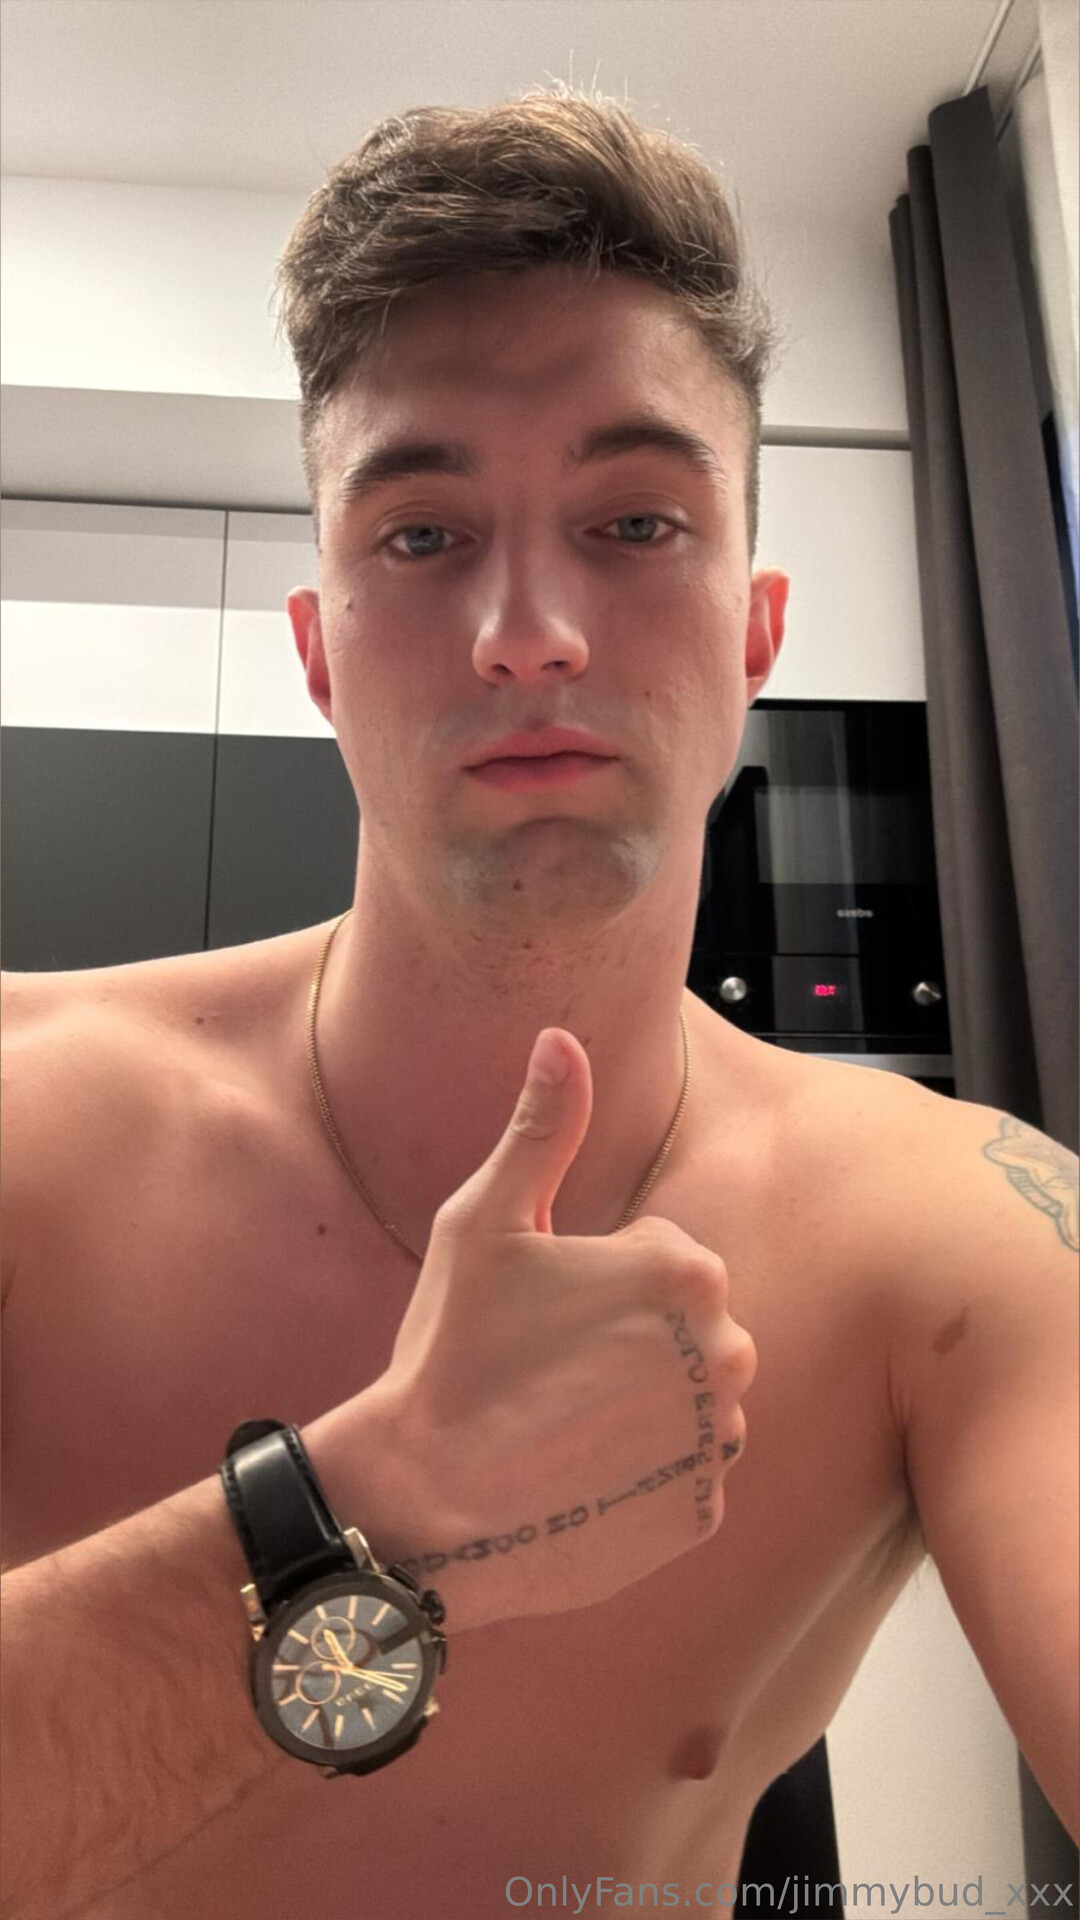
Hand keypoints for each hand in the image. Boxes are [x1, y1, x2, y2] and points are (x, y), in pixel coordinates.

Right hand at [369, 1024, 756, 1631]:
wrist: (423, 1501)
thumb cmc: (452, 1352)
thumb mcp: (485, 1220)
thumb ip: (543, 1126)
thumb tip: (562, 1037)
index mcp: (687, 1271)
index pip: (661, 1259)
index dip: (593, 1284)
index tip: (539, 1318)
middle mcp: (728, 1353)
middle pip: (687, 1331)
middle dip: (628, 1344)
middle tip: (543, 1372)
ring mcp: (719, 1441)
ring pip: (690, 1403)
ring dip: (640, 1410)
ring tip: (557, 1425)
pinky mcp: (704, 1512)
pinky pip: (682, 1476)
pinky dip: (640, 1478)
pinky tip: (576, 1478)